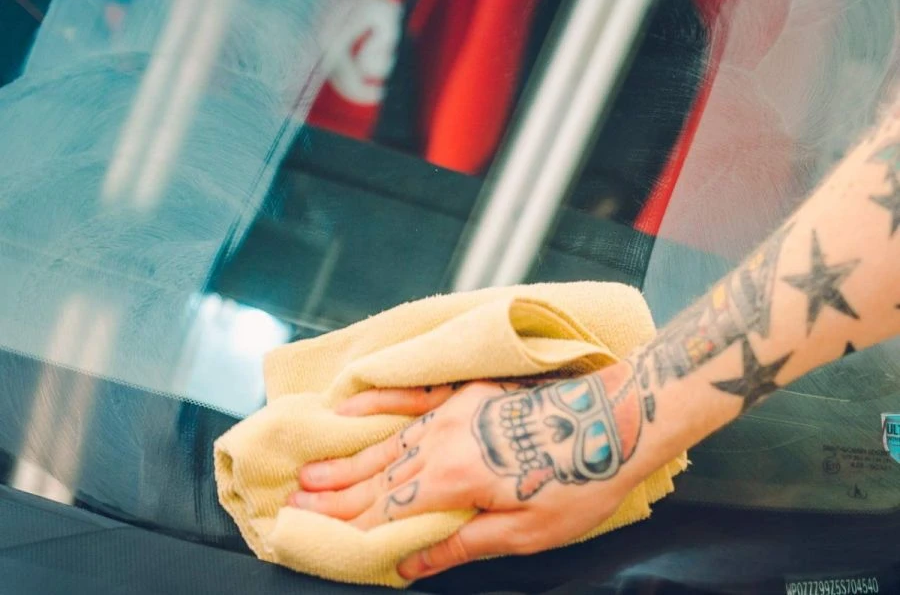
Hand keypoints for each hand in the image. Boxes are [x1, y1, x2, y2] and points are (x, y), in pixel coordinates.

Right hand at [288, 364, 644, 580]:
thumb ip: (461, 543)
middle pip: (379, 474)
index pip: (388, 510)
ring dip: (347, 458)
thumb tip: (409, 565)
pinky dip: (380, 404)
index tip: (311, 534)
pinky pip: (413, 396)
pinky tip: (354, 406)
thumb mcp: (526, 532)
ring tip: (312, 469)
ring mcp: (453, 411)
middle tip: (293, 501)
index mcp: (454, 479)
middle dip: (336, 493)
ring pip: (388, 440)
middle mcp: (443, 440)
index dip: (349, 526)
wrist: (614, 416)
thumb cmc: (578, 481)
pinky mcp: (468, 392)